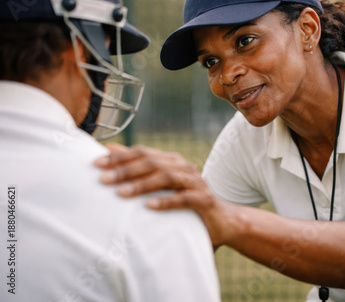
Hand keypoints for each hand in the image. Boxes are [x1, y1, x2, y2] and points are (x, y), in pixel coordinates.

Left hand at [94, 143, 237, 246]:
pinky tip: (149, 206)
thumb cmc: (185, 202)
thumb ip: (139, 167)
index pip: (143, 153)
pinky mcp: (204, 199)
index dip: (120, 157)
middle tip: (103, 179)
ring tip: (121, 193)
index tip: (96, 164)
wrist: (222, 220)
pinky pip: (184, 198)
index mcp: (172, 161)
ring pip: (166, 177)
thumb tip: (110, 149)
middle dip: (126, 170)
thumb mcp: (161, 185)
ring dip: (142, 184)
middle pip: (152, 162)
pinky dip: (166, 201)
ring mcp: (195, 182)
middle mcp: (184, 167)